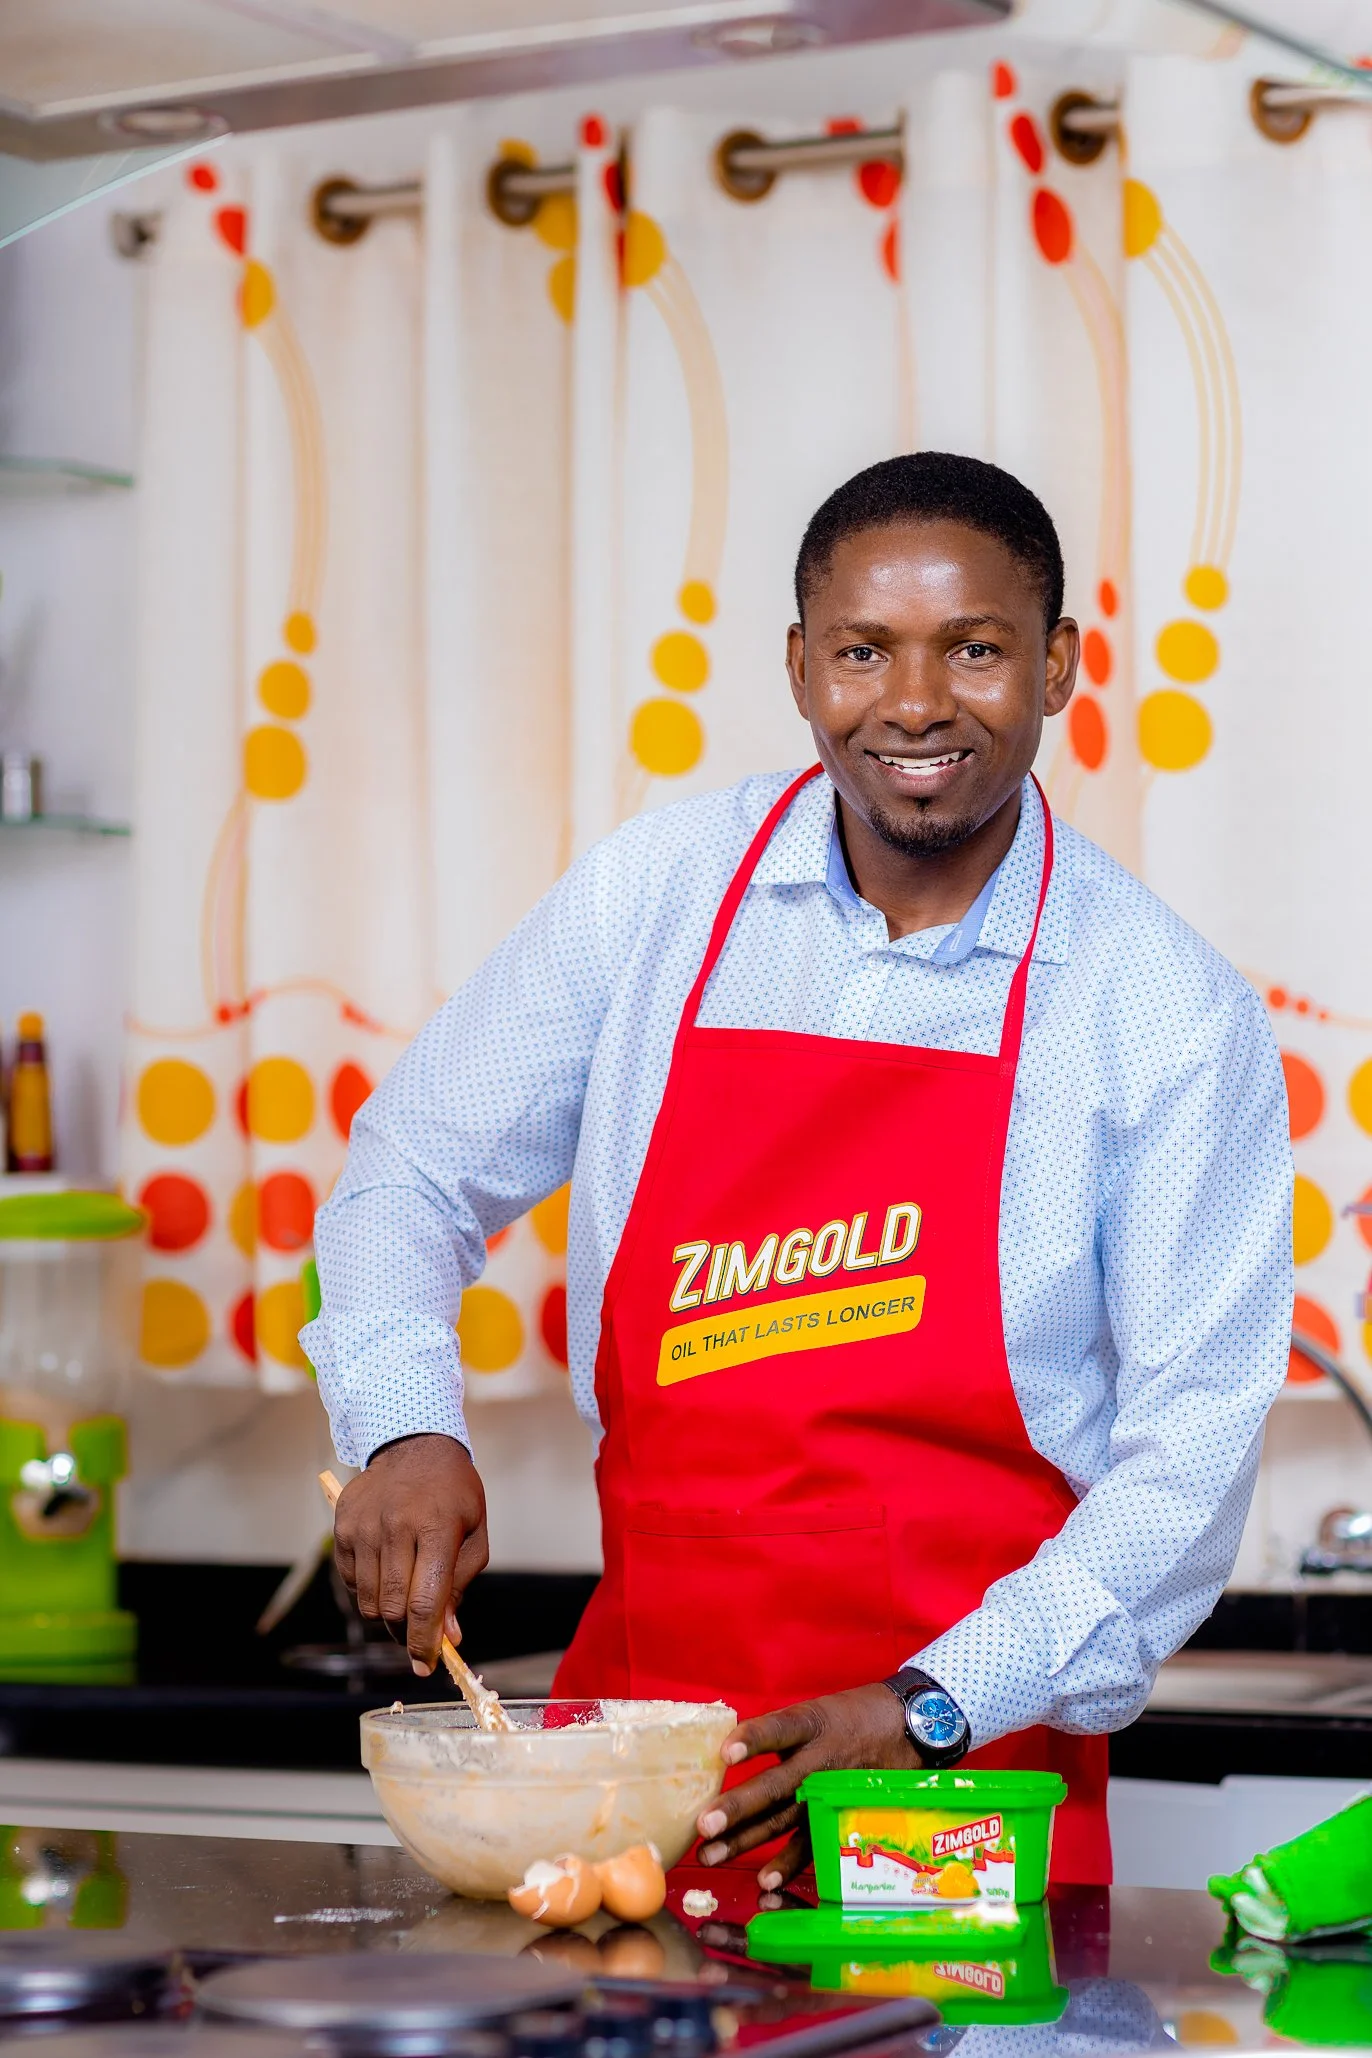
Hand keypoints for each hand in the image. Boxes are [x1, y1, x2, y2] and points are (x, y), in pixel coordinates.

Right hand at [331, 1434, 487, 1675]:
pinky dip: (370, 1591)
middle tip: (420, 1633)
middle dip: (408, 1633)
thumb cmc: (453, 1494)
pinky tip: (387, 1571)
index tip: (426, 1665)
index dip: (425, 1642)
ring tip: (406, 1596)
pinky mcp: (342, 1527)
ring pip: (370, 1602)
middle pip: (394, 1608)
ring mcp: (364, 1526)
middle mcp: (395, 1526)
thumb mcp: (473, 1533)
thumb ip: (460, 1585)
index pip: (425, 1602)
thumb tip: (448, 1635)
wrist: (414, 1446)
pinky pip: (352, 1583)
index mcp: (437, 1527)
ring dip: (389, 1614)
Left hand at [695, 1682, 919, 1891]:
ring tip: (711, 1856)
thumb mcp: (818, 1712)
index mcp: (812, 1726)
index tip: (725, 1753)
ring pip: (784, 1820)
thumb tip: (724, 1751)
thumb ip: (780, 1733)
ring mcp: (829, 1794)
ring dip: (747, 1840)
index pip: (780, 1729)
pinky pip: (811, 1846)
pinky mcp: (839, 1817)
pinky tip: (763, 1883)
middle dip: (737, 1808)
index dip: (753, 1740)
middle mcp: (819, 1761)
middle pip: (774, 1785)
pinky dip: (786, 1866)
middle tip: (702, 1825)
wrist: (908, 1728)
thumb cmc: (852, 1718)